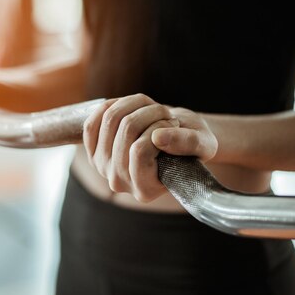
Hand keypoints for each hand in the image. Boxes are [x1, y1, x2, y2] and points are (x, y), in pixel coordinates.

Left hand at [83, 94, 217, 201]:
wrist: (175, 137)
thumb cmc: (192, 143)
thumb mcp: (203, 143)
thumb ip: (187, 143)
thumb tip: (158, 137)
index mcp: (146, 190)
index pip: (140, 151)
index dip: (158, 128)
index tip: (174, 125)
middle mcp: (120, 183)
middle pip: (126, 130)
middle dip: (151, 113)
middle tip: (167, 115)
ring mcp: (102, 167)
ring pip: (111, 118)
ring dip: (136, 104)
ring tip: (153, 110)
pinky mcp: (91, 151)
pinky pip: (92, 120)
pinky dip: (114, 105)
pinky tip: (132, 108)